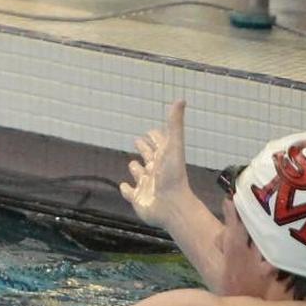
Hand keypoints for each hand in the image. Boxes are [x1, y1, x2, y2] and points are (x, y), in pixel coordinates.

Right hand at [119, 100, 195, 228]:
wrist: (172, 206)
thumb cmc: (173, 176)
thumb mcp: (174, 146)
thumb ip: (175, 124)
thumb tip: (181, 99)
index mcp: (164, 158)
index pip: (158, 143)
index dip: (155, 136)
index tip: (151, 131)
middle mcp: (155, 170)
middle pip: (149, 156)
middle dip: (144, 148)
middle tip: (139, 141)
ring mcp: (146, 185)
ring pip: (140, 174)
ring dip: (135, 169)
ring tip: (133, 164)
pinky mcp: (138, 199)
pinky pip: (130, 193)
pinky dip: (126, 190)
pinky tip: (124, 187)